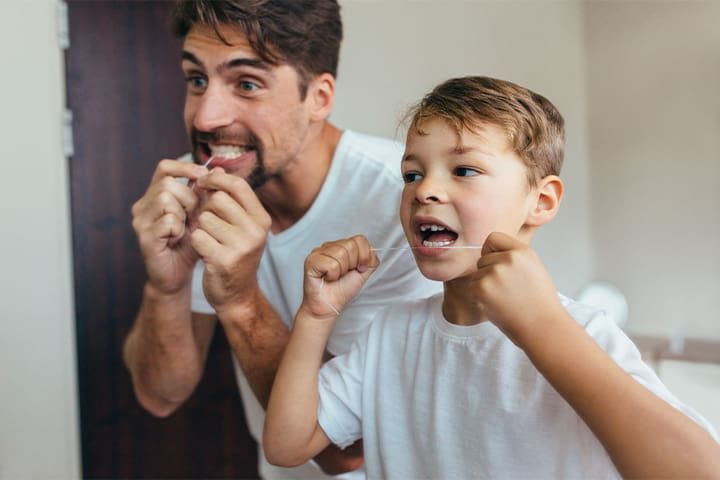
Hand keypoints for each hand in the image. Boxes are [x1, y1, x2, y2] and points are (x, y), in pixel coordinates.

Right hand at [131, 159, 208, 294]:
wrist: (178, 275)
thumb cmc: (190, 244)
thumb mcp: (201, 215)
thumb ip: (206, 194)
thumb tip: (219, 169)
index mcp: (155, 195)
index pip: (164, 168)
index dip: (184, 168)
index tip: (203, 176)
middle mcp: (143, 205)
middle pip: (168, 184)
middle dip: (189, 198)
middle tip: (194, 216)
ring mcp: (141, 221)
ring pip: (165, 199)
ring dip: (183, 214)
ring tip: (184, 229)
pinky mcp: (144, 236)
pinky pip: (167, 221)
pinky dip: (178, 229)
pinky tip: (178, 239)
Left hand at [190, 169, 271, 315]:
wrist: (237, 296)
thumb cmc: (235, 255)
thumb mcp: (240, 226)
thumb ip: (229, 199)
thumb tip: (214, 167)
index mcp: (261, 219)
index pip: (238, 185)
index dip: (216, 179)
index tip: (203, 183)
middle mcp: (256, 231)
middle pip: (218, 199)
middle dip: (206, 208)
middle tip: (207, 223)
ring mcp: (241, 246)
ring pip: (205, 218)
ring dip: (200, 227)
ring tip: (209, 240)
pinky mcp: (224, 260)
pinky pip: (197, 237)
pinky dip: (195, 242)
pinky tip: (204, 252)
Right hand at [301, 236, 378, 319]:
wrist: (329, 306)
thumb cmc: (342, 290)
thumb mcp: (363, 273)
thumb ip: (370, 260)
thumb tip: (372, 251)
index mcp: (342, 246)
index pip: (360, 240)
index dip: (363, 256)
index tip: (358, 269)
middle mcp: (329, 246)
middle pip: (351, 245)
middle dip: (352, 264)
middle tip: (343, 274)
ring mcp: (318, 252)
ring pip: (341, 254)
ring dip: (341, 271)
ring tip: (334, 276)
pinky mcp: (311, 260)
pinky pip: (331, 264)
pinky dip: (333, 275)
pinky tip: (327, 278)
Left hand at [471, 232, 563, 344]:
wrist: (542, 327)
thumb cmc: (540, 303)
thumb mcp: (534, 268)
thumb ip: (515, 257)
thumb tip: (493, 252)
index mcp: (522, 251)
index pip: (493, 238)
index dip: (492, 251)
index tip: (497, 263)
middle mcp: (508, 258)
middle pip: (483, 258)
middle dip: (489, 272)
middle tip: (506, 290)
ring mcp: (494, 272)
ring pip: (477, 274)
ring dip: (485, 286)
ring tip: (504, 299)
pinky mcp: (482, 287)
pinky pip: (472, 287)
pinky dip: (479, 297)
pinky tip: (497, 305)